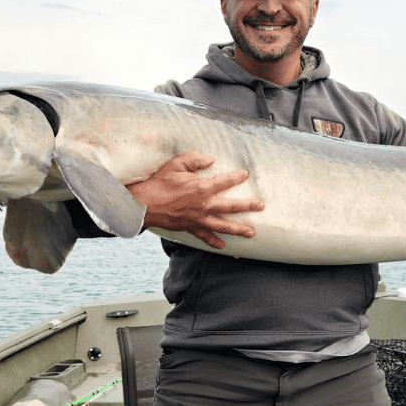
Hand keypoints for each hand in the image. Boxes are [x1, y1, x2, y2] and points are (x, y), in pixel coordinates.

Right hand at [126, 151, 264, 248]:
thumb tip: (211, 159)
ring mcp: (198, 218)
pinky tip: (223, 246)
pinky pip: (205, 236)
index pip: (225, 181)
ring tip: (251, 233)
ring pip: (223, 225)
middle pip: (231, 206)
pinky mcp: (190, 227)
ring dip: (238, 229)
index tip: (245, 174)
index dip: (237, 177)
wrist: (145, 204)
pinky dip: (214, 242)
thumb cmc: (160, 182)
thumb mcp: (177, 164)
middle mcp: (204, 205)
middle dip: (248, 206)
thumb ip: (195, 159)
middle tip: (260, 205)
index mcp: (202, 187)